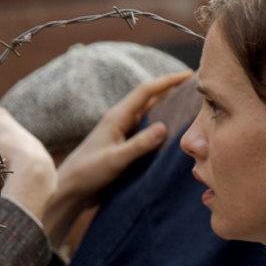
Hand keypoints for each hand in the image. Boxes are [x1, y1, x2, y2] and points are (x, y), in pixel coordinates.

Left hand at [53, 71, 191, 245]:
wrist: (69, 191)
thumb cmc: (87, 173)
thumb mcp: (114, 159)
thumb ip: (138, 144)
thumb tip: (164, 127)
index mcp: (117, 117)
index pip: (146, 92)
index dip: (167, 81)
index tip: (189, 74)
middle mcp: (120, 122)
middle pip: (150, 100)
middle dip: (172, 91)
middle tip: (196, 88)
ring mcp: (122, 134)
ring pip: (150, 116)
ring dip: (169, 110)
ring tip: (192, 107)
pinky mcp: (124, 147)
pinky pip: (147, 133)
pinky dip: (162, 129)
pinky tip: (175, 134)